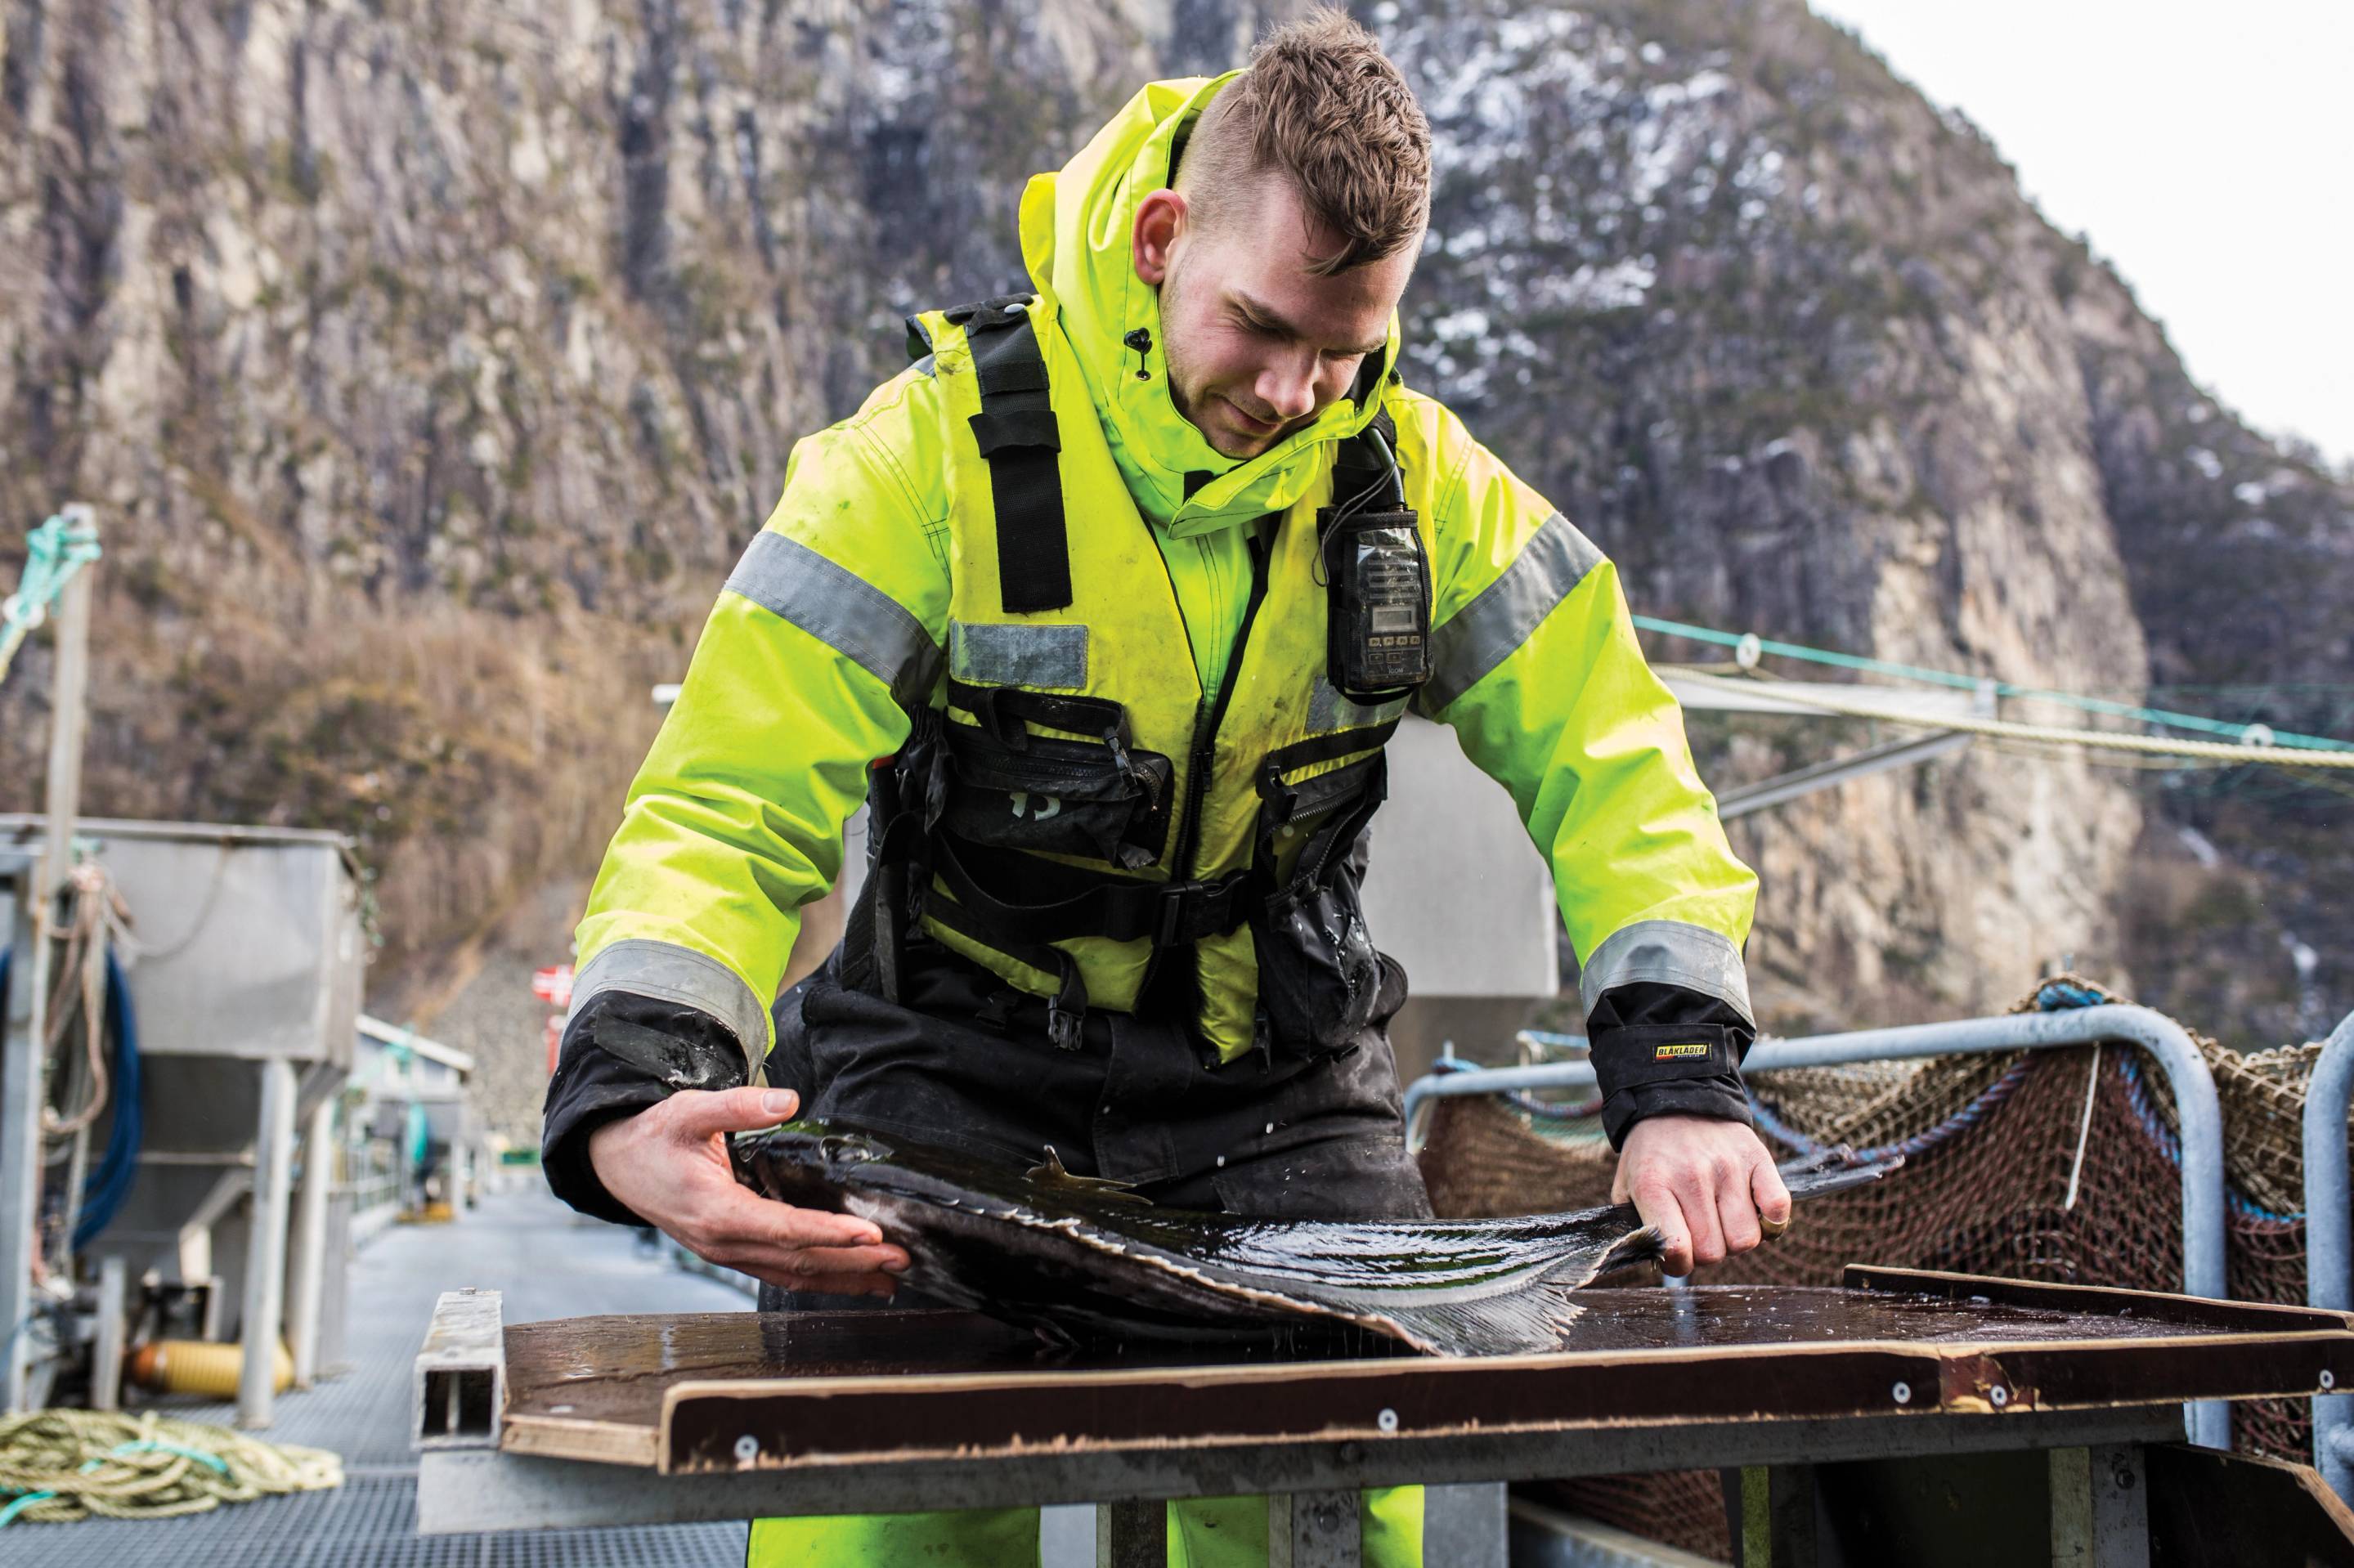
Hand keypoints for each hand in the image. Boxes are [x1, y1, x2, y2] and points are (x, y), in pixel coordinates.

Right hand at [587, 1086, 909, 1296]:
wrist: (617, 1165)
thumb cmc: (654, 1138)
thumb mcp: (690, 1110)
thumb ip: (738, 1105)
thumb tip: (786, 1100)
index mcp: (715, 1212)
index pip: (783, 1230)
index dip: (828, 1234)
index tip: (869, 1234)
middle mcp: (723, 1243)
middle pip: (797, 1261)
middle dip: (852, 1263)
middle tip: (900, 1258)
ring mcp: (727, 1254)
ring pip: (793, 1275)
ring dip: (844, 1278)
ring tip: (890, 1277)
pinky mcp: (733, 1252)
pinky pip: (782, 1272)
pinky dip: (820, 1278)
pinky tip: (853, 1277)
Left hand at [1611, 1114, 1790, 1276]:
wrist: (1675, 1098)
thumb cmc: (1651, 1153)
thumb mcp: (1626, 1185)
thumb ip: (1635, 1226)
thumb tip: (1655, 1260)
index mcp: (1655, 1185)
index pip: (1677, 1248)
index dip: (1677, 1264)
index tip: (1677, 1255)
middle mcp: (1692, 1176)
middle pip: (1714, 1251)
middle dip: (1706, 1251)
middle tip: (1698, 1230)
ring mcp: (1728, 1167)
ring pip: (1746, 1239)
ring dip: (1735, 1239)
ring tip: (1722, 1220)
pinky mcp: (1758, 1158)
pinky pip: (1777, 1208)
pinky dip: (1770, 1222)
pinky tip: (1752, 1212)